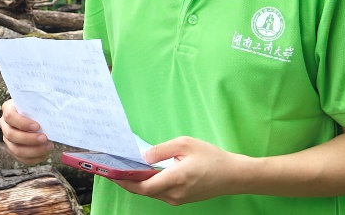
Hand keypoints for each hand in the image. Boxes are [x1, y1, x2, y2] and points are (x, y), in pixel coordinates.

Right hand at [0, 99, 53, 164]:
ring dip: (33, 151)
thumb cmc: (36, 107)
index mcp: (8, 109)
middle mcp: (5, 125)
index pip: (10, 116)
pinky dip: (34, 158)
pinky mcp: (14, 149)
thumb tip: (51, 113)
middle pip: (11, 135)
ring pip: (15, 149)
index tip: (37, 126)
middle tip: (44, 138)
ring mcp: (8, 139)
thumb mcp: (36, 102)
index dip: (22, 123)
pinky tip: (45, 154)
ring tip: (48, 147)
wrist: (35, 115)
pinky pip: (21, 159)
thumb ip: (39, 106)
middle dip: (29, 139)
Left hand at [113, 136, 246, 205]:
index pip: (142, 187)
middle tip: (111, 170)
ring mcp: (179, 199)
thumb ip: (161, 150)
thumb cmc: (211, 157)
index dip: (123, 181)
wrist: (234, 176)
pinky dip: (148, 185)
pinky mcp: (182, 199)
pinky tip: (142, 174)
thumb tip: (142, 156)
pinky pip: (160, 193)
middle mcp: (174, 194)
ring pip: (151, 193)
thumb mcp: (185, 144)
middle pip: (143, 191)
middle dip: (126, 181)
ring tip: (123, 170)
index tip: (110, 173)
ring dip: (136, 183)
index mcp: (175, 180)